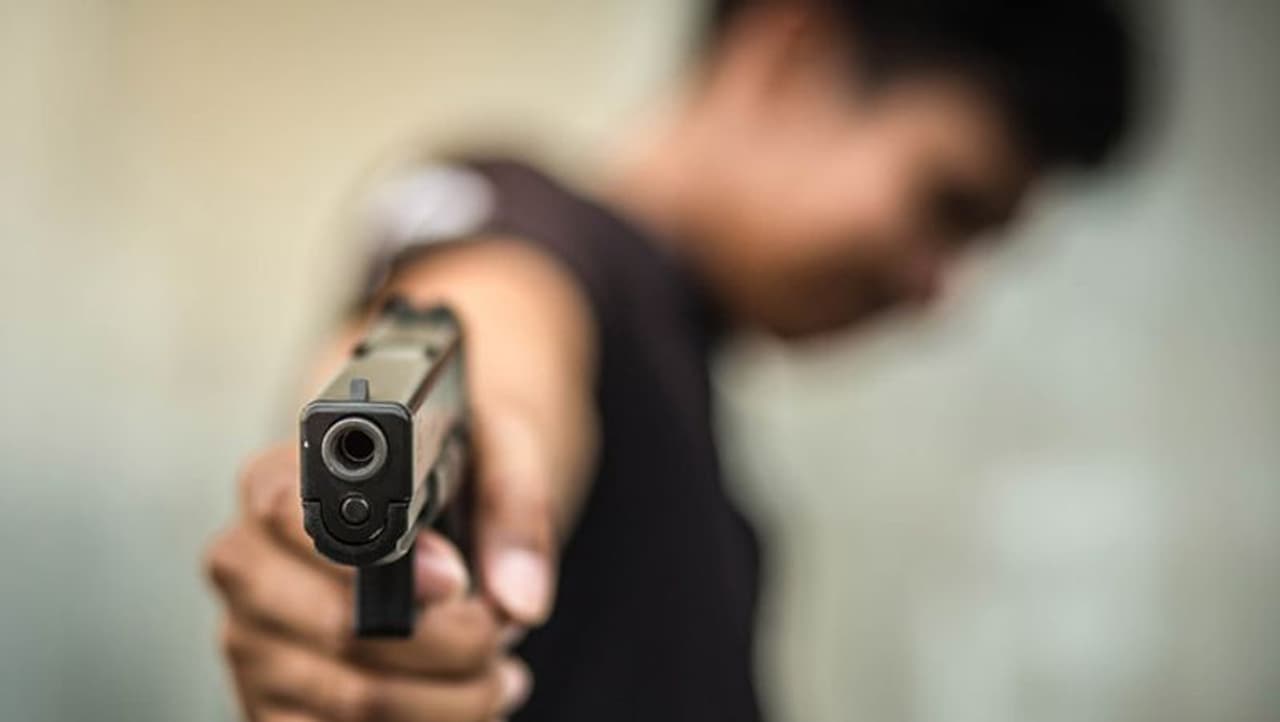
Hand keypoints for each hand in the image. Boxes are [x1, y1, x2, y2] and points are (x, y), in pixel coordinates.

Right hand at [205, 444, 530, 720]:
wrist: (437, 508)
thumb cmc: (451, 472)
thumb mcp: (497, 452)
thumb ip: (514, 512)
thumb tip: (517, 600)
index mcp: (278, 481)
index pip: (297, 518)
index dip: (381, 559)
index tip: (453, 581)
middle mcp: (251, 563)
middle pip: (339, 629)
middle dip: (447, 643)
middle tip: (494, 628)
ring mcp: (253, 643)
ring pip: (355, 699)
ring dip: (451, 697)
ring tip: (492, 669)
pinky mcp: (272, 705)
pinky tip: (456, 699)